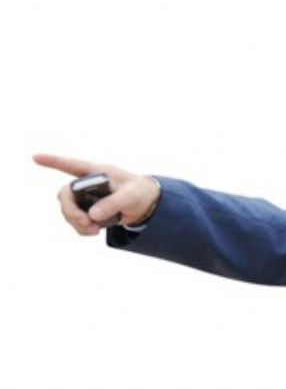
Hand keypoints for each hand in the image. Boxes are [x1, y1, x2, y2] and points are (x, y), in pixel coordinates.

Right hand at [33, 154, 160, 235]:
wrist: (146, 205)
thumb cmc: (140, 192)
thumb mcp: (131, 195)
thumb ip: (113, 203)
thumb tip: (92, 215)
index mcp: (97, 172)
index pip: (72, 165)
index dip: (53, 161)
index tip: (35, 157)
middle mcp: (87, 184)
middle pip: (65, 195)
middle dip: (70, 210)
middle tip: (84, 221)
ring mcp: (86, 198)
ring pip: (68, 211)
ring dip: (76, 222)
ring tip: (94, 229)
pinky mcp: (89, 211)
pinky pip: (76, 221)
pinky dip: (81, 229)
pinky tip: (94, 231)